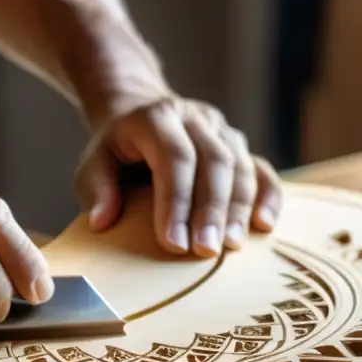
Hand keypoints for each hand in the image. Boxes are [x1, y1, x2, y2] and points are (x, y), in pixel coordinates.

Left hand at [74, 96, 283, 256]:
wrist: (139, 111)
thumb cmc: (116, 148)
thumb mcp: (94, 162)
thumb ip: (96, 189)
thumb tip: (103, 222)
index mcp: (157, 118)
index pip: (174, 157)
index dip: (176, 201)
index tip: (173, 243)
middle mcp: (195, 119)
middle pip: (214, 161)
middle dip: (211, 210)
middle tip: (206, 250)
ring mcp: (221, 130)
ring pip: (241, 165)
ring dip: (238, 209)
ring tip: (231, 247)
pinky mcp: (238, 146)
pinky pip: (262, 169)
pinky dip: (267, 196)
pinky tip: (264, 225)